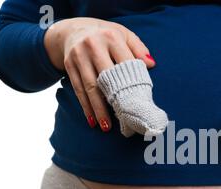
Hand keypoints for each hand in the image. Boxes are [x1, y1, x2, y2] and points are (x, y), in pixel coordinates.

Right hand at [44, 17, 154, 131]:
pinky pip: (78, 89)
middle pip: (105, 78)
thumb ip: (139, 48)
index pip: (125, 63)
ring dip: (97, 109)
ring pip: (90, 87)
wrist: (74, 29)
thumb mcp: (124, 35)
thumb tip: (151, 65)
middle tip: (122, 120)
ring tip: (105, 126)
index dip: (131, 83)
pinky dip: (85, 106)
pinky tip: (92, 120)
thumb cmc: (106, 36)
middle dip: (113, 101)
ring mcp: (79, 55)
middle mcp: (93, 45)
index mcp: (111, 37)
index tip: (138, 101)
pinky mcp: (69, 65)